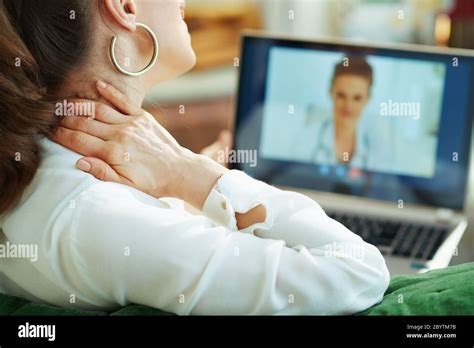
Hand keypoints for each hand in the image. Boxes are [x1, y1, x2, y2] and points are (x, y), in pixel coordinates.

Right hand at [50, 81, 226, 208]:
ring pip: (98, 109)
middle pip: (84, 123)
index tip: (47, 132)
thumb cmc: (152, 181)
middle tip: (50, 117)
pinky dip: (109, 92)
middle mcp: (120, 134)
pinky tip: (96, 85)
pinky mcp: (142, 117)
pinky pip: (122, 101)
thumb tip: (78, 162)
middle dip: (64, 120)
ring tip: (63, 103)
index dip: (60, 135)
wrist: (180, 170)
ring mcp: (131, 123)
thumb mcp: (127, 185)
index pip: (78, 140)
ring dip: (78, 105)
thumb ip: (102, 173)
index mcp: (113, 153)